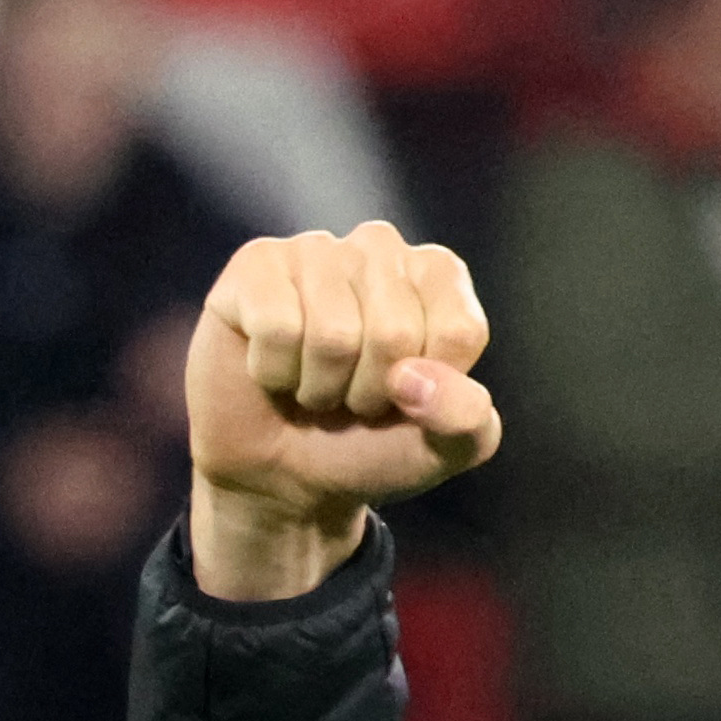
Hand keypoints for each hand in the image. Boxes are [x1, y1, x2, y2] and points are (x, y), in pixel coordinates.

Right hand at [184, 222, 501, 599]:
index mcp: (440, 277)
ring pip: (333, 333)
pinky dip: (274, 371)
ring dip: (321, 386)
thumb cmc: (375, 446)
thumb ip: (465, 418)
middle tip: (352, 396)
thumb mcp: (444, 449)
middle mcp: (380, 247)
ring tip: (314, 383)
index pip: (458, 331)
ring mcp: (314, 249)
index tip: (409, 396)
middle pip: (395, 332)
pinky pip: (276, 327)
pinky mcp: (255, 264)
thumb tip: (413, 377)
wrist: (284, 472)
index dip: (432, 390)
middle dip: (371, 391)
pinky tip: (272, 367)